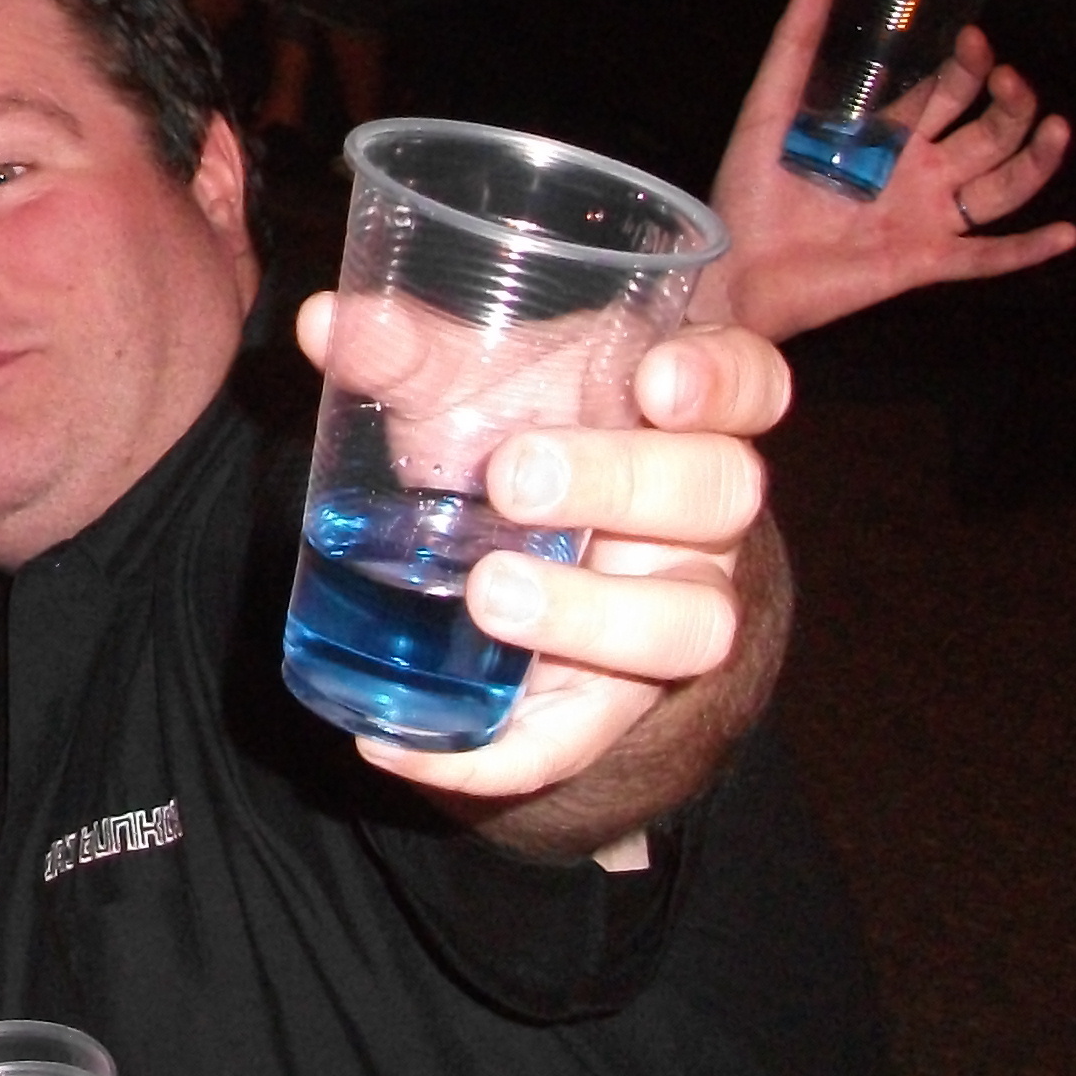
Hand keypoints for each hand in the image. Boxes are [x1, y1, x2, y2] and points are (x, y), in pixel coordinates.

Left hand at [300, 297, 787, 802]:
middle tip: (514, 479)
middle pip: (717, 495)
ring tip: (487, 596)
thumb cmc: (518, 431)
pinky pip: (578, 738)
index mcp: (685, 414)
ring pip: (688, 624)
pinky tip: (399, 744)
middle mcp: (703, 513)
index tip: (654, 382)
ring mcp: (674, 609)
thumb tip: (324, 322)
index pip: (752, 383)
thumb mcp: (471, 386)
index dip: (721, 383)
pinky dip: (494, 753)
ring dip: (591, 615)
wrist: (529, 551)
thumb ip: (410, 352)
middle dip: (622, 485)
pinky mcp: (613, 699)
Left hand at [703, 0, 1075, 343]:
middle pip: (988, 133)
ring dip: (1036, 159)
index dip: (968, 65)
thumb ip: (794, 46)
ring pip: (1004, 187)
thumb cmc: (750, 192)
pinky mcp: (924, 261)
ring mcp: (926, 218)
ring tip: (1056, 127)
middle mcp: (919, 174)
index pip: (948, 92)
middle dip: (1009, 103)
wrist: (735, 267)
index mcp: (889, 135)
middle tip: (1008, 79)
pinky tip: (1067, 233)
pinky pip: (987, 257)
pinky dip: (1030, 250)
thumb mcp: (769, 109)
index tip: (971, 37)